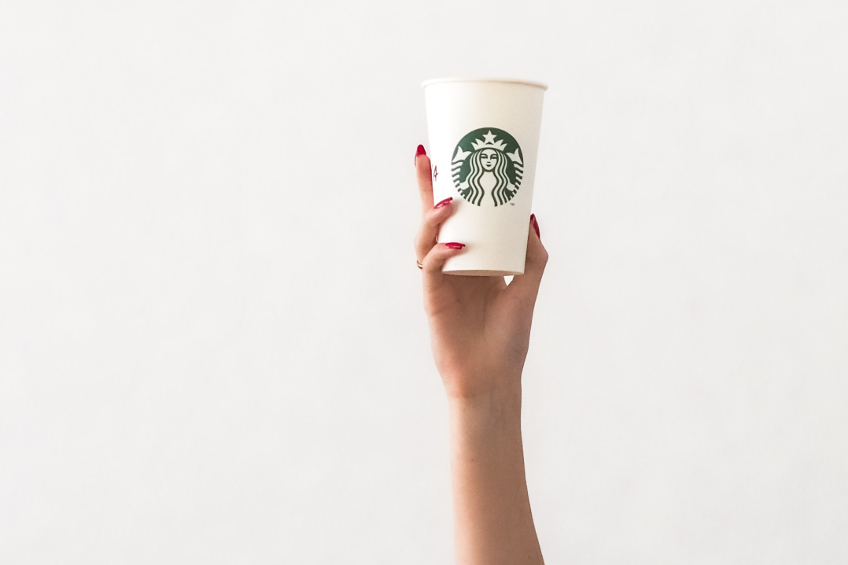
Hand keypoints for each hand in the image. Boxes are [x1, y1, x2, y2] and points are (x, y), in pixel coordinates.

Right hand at [413, 145, 547, 399]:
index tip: (449, 155)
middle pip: (433, 218)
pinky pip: (430, 267)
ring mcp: (439, 280)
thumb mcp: (527, 288)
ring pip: (425, 238)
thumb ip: (532, 255)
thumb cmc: (508, 338)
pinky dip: (440, 253)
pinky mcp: (433, 298)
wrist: (493, 378)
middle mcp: (451, 265)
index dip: (450, 188)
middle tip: (427, 154)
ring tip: (450, 201)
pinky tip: (457, 246)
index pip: (457, 217)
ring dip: (434, 217)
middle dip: (428, 186)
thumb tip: (530, 216)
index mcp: (471, 259)